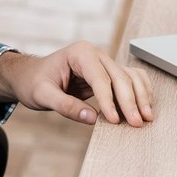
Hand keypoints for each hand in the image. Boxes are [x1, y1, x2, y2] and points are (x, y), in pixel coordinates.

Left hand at [0, 42, 154, 127]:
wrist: (30, 76)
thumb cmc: (33, 82)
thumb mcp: (42, 95)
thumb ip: (65, 106)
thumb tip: (92, 118)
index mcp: (80, 53)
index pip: (100, 78)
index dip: (109, 100)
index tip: (115, 120)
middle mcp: (96, 54)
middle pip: (120, 77)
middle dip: (130, 101)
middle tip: (137, 123)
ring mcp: (104, 62)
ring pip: (130, 77)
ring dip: (140, 97)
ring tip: (146, 118)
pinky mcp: (108, 73)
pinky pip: (130, 80)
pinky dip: (140, 92)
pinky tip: (144, 107)